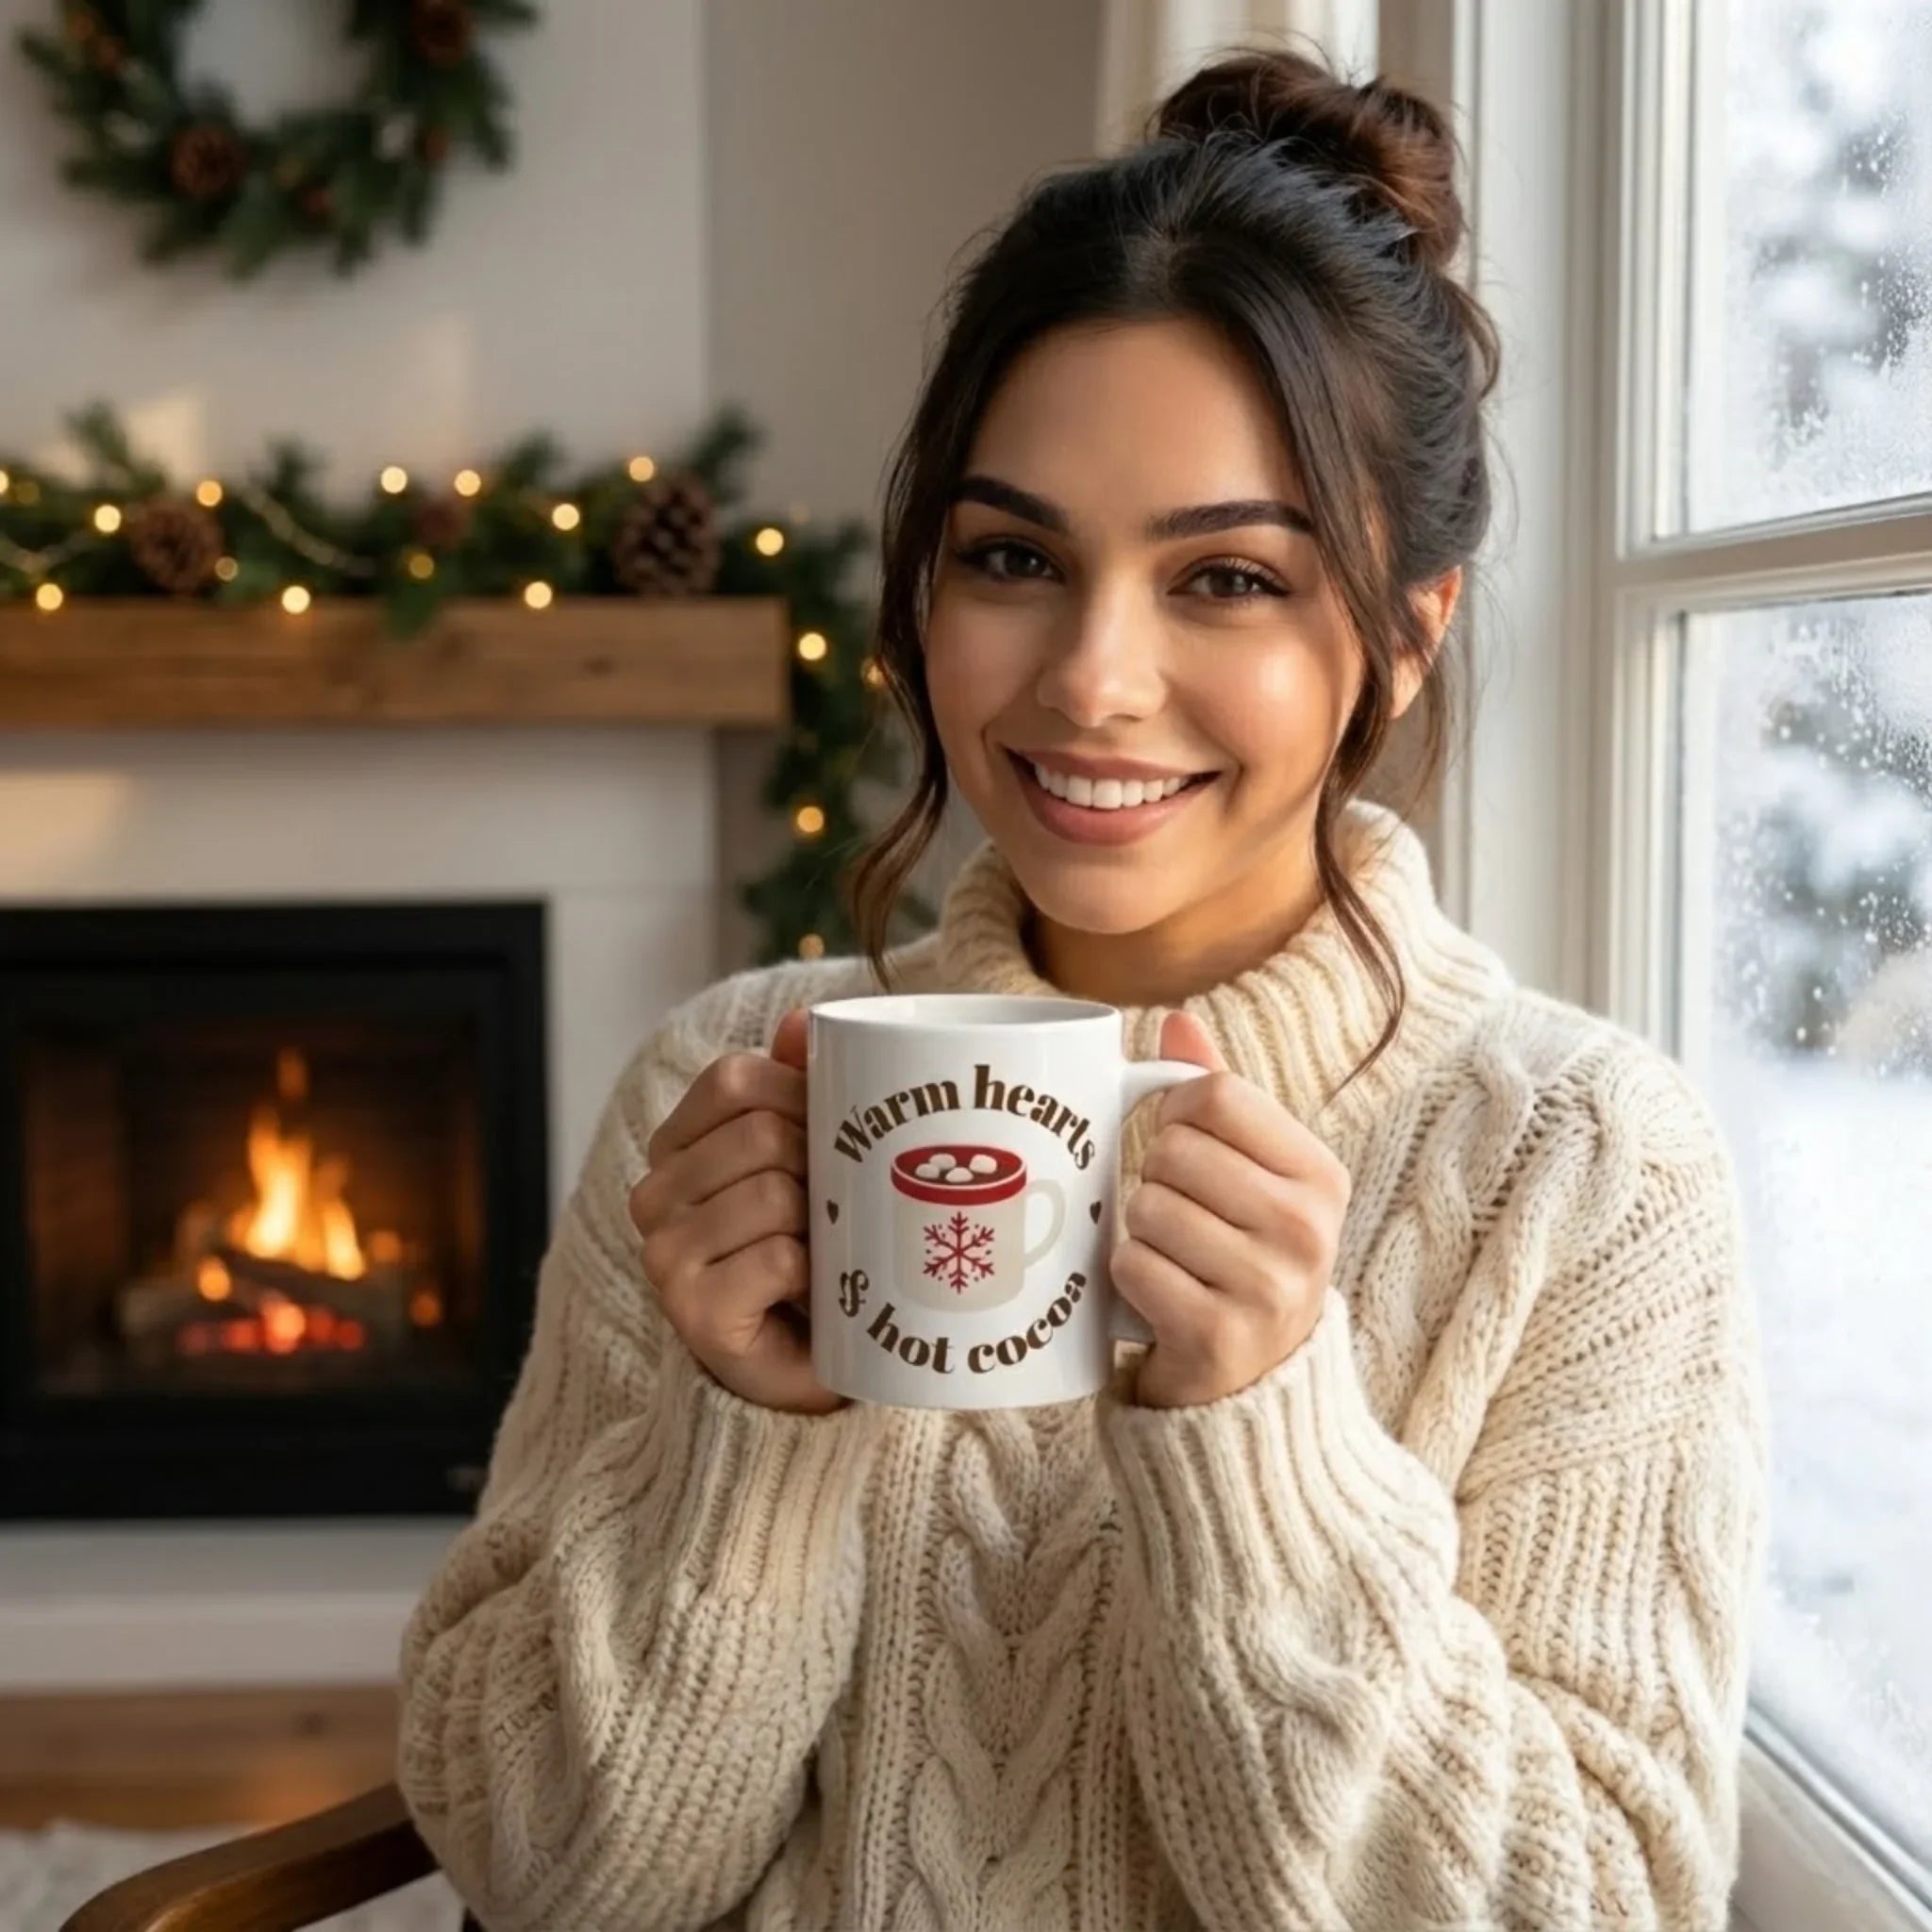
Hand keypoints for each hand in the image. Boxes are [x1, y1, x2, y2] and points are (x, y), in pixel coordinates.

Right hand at [628, 1008, 845, 1416]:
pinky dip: (813, 1274)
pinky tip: (810, 1293)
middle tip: (838, 1204)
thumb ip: (797, 1085)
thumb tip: (805, 1019)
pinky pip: (777, 1259)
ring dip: (822, 1224)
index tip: (830, 1132)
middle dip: (821, 1164)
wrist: (809, 1362)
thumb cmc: (810, 1249)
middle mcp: (654, 1196)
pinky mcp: (693, 1312)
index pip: (734, 1078)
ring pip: (775, 1195)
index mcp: (676, 1146)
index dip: (800, 1094)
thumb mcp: (806, 1158)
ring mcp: (665, 1255)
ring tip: (825, 1252)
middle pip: (763, 1134)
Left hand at [1116, 1012, 1350, 1408]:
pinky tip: (1159, 1294)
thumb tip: (1176, 1019)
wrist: (1256, 1384)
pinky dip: (1128, 1277)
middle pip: (1173, 1150)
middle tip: (1179, 1215)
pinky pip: (1132, 1265)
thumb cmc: (1243, 1254)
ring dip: (1139, 1231)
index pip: (1215, 1094)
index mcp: (1320, 1175)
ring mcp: (1268, 1287)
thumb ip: (1219, 1095)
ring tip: (1172, 1256)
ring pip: (1147, 1207)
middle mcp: (1306, 1228)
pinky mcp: (1218, 1336)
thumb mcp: (1252, 1173)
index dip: (1173, 1112)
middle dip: (1154, 1178)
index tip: (1180, 1144)